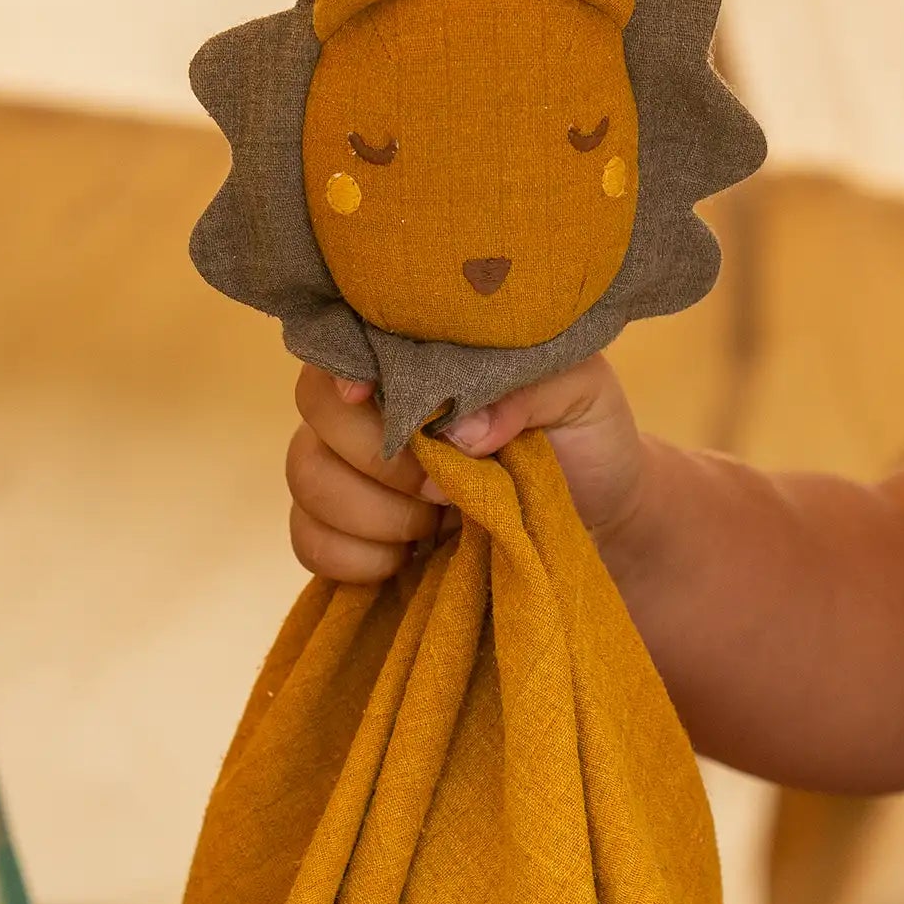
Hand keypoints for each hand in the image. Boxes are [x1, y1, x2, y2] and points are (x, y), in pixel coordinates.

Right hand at [286, 356, 647, 584]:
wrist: (597, 518)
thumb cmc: (586, 438)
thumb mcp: (581, 395)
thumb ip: (529, 390)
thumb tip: (462, 430)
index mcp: (420, 356)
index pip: (348, 341)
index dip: (351, 372)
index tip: (373, 401)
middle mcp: (372, 404)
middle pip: (316, 409)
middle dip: (379, 458)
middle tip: (445, 485)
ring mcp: (350, 468)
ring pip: (306, 477)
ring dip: (371, 512)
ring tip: (436, 524)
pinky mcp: (346, 531)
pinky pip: (306, 540)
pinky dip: (353, 557)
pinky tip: (405, 562)